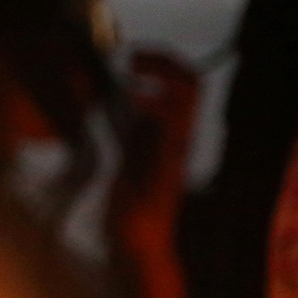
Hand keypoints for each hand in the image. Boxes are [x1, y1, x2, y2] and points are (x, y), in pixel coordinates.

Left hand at [106, 48, 199, 250]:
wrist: (140, 244)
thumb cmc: (131, 204)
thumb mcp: (124, 157)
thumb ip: (123, 129)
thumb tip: (104, 99)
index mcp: (171, 132)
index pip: (184, 83)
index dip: (162, 60)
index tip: (132, 54)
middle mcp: (180, 136)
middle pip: (193, 81)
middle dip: (164, 59)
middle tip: (133, 56)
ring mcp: (177, 148)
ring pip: (189, 94)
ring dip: (161, 71)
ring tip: (132, 66)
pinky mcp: (168, 163)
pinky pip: (171, 124)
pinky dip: (153, 100)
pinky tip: (132, 95)